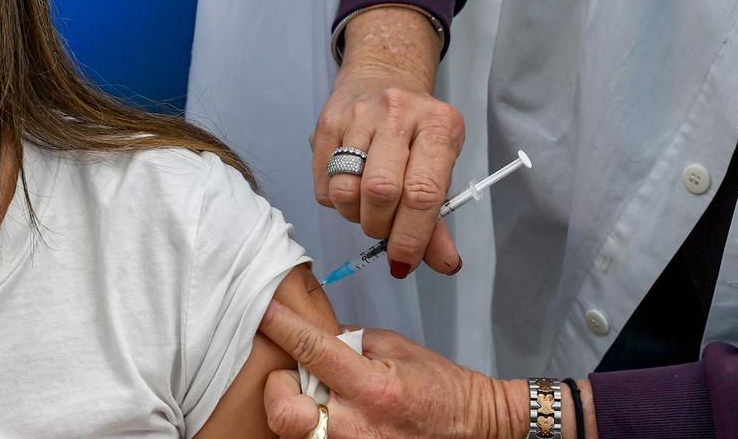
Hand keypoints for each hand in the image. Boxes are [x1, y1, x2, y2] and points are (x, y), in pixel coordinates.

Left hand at [258, 299, 528, 438]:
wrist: (474, 430)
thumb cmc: (440, 390)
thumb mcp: (396, 347)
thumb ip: (349, 339)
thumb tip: (312, 329)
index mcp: (373, 387)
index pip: (311, 350)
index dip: (281, 325)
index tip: (264, 310)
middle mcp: (358, 426)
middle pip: (283, 411)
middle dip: (279, 390)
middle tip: (294, 379)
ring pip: (293, 433)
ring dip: (297, 410)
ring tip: (321, 398)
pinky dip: (312, 426)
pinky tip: (331, 414)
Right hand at [313, 6, 464, 277]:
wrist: (383, 77)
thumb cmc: (416, 134)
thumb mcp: (439, 168)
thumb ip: (438, 219)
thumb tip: (444, 264)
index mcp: (439, 126)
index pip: (423, 192)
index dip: (411, 236)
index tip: (403, 260)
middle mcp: (399, 113)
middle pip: (381, 192)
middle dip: (380, 226)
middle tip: (383, 231)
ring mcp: (359, 114)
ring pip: (346, 190)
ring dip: (355, 216)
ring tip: (366, 209)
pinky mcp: (328, 121)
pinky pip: (324, 184)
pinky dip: (337, 201)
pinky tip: (351, 188)